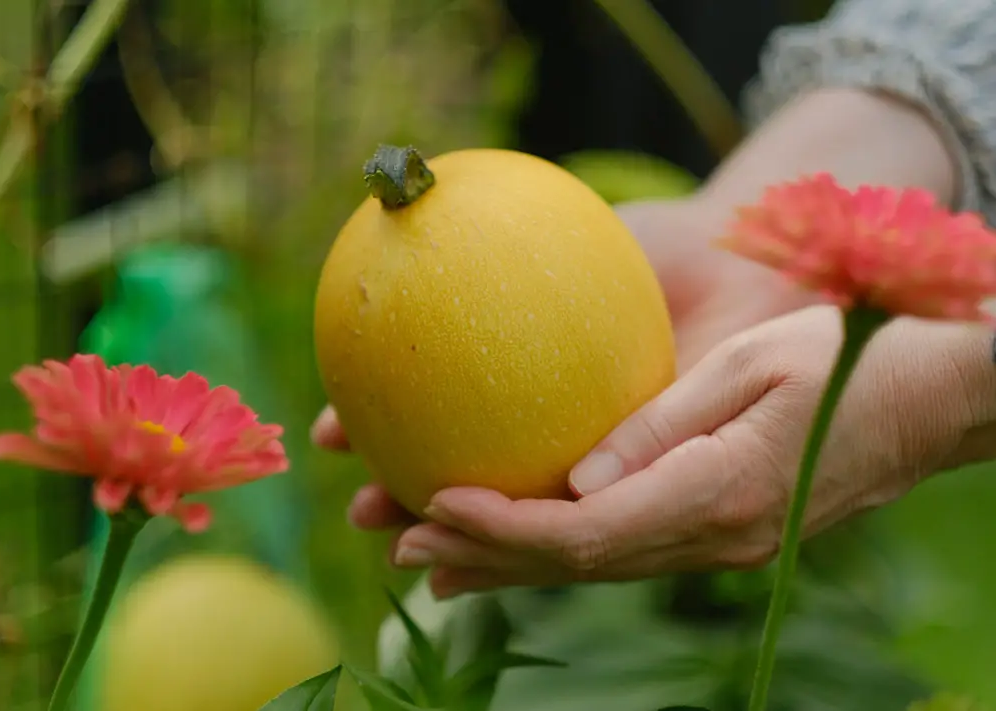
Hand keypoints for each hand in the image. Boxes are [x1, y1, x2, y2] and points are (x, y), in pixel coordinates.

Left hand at [369, 306, 973, 596]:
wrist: (921, 404)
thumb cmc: (843, 362)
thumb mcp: (753, 367)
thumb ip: (662, 424)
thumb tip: (576, 477)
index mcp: (716, 492)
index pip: (586, 531)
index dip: (504, 528)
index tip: (434, 504)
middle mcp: (710, 536)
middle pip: (574, 562)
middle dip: (484, 555)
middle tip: (401, 543)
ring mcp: (714, 542)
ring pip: (590, 566)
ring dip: (507, 564)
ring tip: (430, 560)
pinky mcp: (714, 529)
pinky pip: (617, 548)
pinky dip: (552, 551)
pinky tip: (510, 545)